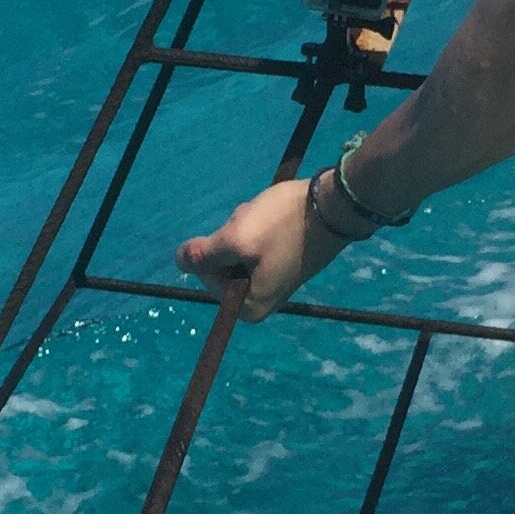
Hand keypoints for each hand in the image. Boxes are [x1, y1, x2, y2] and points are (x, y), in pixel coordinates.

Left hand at [179, 175, 342, 320]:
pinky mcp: (287, 261)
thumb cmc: (283, 225)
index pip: (207, 278)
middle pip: (224, 265)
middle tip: (255, 225)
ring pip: (241, 250)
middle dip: (232, 239)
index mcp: (250, 307)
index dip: (214, 252)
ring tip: (269, 219)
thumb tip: (179, 261)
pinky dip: (261, 227)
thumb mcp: (235, 238)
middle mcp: (264, 300)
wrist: (335, 206)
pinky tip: (277, 217)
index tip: (239, 238)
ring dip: (245, 229)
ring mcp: (277, 280)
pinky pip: (260, 245)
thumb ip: (202, 255)